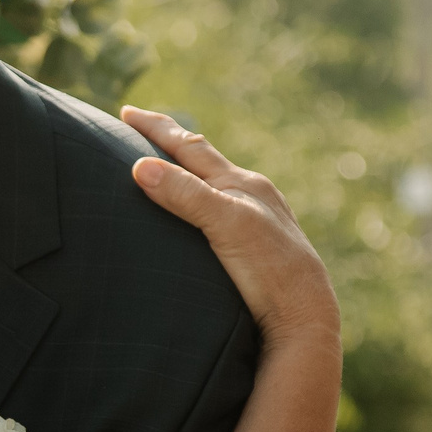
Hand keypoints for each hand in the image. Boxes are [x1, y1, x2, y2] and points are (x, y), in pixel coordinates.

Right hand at [123, 107, 337, 348]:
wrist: (306, 317)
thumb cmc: (270, 270)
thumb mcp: (227, 225)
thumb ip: (186, 195)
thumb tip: (141, 166)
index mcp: (243, 184)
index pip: (189, 147)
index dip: (156, 129)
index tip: (126, 113)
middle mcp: (253, 196)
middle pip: (204, 159)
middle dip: (170, 141)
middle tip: (138, 124)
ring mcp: (258, 221)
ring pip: (216, 184)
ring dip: (188, 170)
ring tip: (168, 163)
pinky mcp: (259, 248)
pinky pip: (224, 209)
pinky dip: (203, 199)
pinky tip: (204, 213)